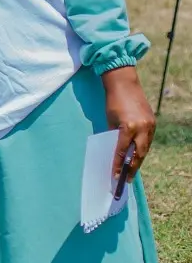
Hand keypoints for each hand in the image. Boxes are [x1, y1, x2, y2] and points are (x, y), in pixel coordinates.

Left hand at [102, 66, 154, 182]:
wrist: (124, 82)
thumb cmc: (112, 101)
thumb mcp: (109, 120)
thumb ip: (114, 135)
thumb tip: (115, 151)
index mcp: (129, 127)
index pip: (122, 150)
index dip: (117, 164)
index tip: (113, 175)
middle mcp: (143, 128)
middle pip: (138, 154)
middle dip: (131, 168)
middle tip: (125, 179)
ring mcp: (150, 126)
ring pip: (145, 148)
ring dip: (138, 160)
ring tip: (131, 171)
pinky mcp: (153, 123)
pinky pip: (148, 140)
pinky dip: (141, 149)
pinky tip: (136, 156)